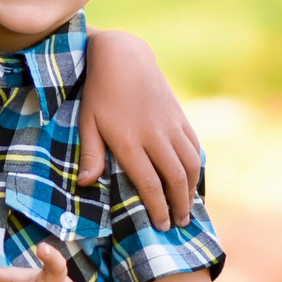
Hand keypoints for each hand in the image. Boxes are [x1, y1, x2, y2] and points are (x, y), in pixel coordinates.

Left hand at [77, 28, 201, 228]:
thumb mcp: (88, 121)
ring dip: (192, 189)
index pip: (149, 183)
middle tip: (178, 223)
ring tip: (188, 206)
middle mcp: (154, 135)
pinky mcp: (179, 115)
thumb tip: (84, 184)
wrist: (124, 56)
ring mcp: (170, 124)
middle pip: (175, 178)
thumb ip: (90, 153)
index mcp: (129, 141)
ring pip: (190, 163)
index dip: (158, 207)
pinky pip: (194, 145)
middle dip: (179, 205)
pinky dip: (196, 165)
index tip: (161, 225)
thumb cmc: (99, 92)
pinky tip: (193, 178)